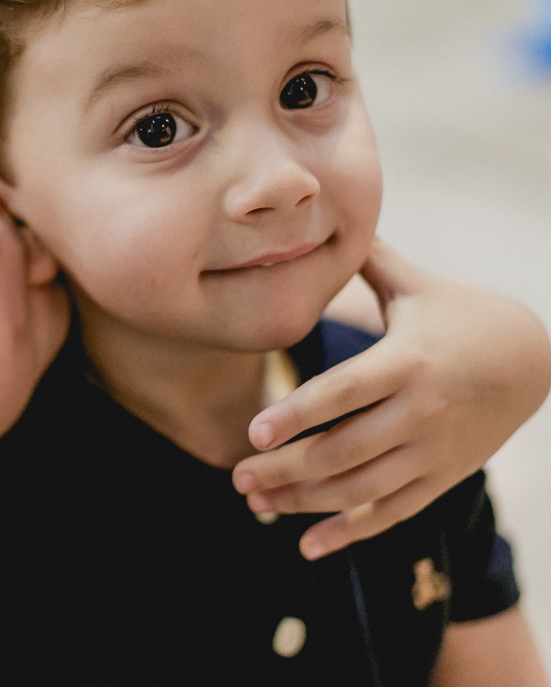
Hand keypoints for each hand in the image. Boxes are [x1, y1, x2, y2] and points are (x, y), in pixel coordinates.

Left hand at [231, 239, 550, 559]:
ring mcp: (433, 450)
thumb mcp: (416, 285)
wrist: (537, 359)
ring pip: (363, 488)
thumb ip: (365, 260)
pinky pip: (392, 512)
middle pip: (345, 450)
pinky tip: (306, 545)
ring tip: (255, 501)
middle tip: (238, 476)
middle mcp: (420, 411)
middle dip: (286, 468)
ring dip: (305, 502)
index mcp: (407, 361)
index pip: (344, 393)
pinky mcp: (442, 476)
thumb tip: (316, 213)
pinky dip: (349, 533)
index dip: (298, 414)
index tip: (253, 432)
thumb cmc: (459, 314)